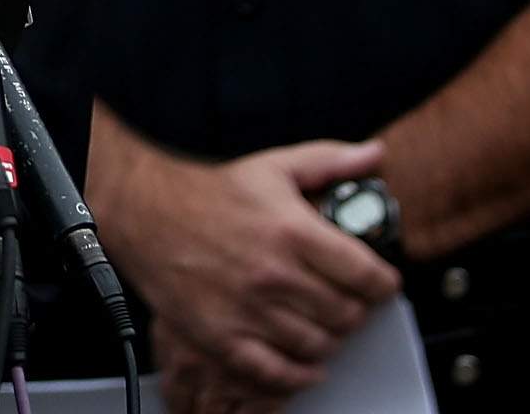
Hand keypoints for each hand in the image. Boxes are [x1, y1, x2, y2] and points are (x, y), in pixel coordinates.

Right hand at [104, 135, 400, 399]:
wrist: (146, 213)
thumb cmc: (209, 194)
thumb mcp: (273, 166)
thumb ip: (329, 161)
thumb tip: (374, 155)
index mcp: (293, 231)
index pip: (367, 276)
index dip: (383, 283)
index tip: (379, 284)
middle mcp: (275, 274)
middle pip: (347, 315)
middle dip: (354, 309)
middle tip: (345, 300)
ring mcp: (249, 310)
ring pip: (319, 345)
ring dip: (328, 338)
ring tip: (319, 322)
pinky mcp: (223, 337)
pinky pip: (278, 373)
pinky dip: (299, 374)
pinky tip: (303, 361)